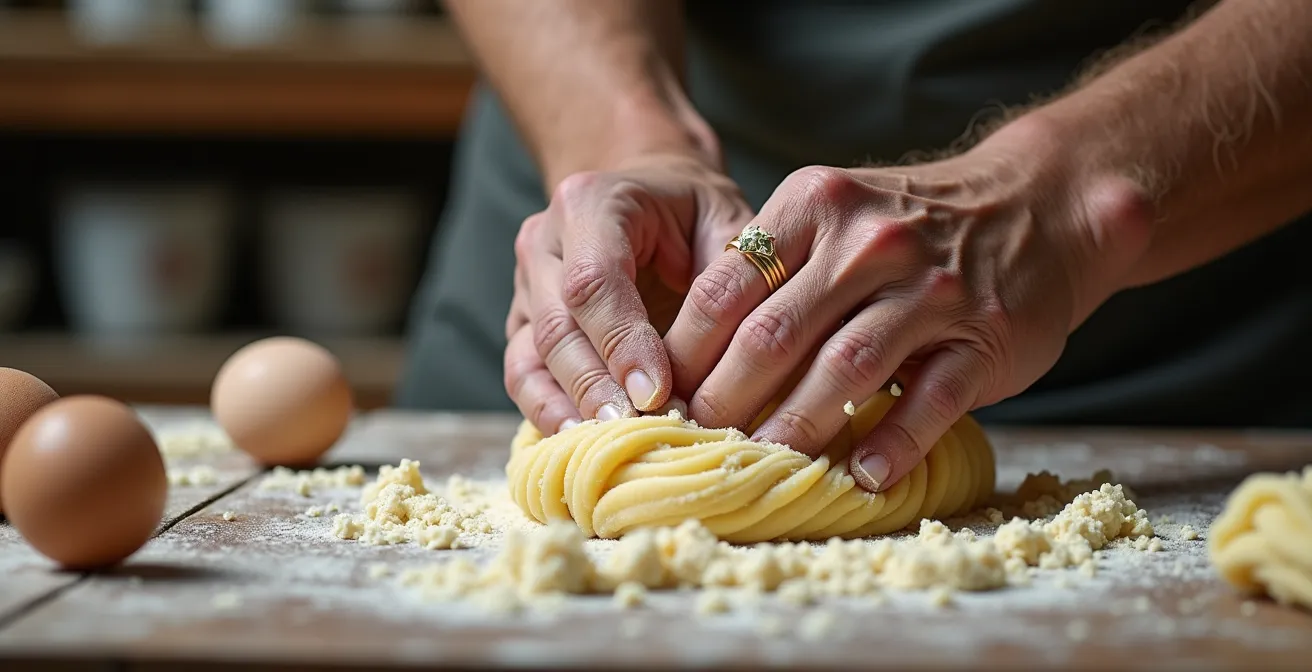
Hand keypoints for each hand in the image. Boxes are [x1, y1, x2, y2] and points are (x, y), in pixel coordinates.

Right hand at [504, 153, 754, 435]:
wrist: (652, 196)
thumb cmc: (696, 212)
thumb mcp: (725, 219)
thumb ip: (728, 274)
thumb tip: (739, 354)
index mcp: (591, 203)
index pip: (593, 281)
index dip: (621, 342)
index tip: (657, 394)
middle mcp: (544, 243)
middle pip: (558, 327)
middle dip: (598, 388)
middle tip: (640, 433)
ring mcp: (526, 288)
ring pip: (533, 359)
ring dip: (572, 410)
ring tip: (612, 451)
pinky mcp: (523, 328)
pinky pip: (524, 378)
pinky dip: (550, 416)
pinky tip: (584, 448)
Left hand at [663, 122, 1151, 491]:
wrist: (1039, 204)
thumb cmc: (911, 223)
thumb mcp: (835, 213)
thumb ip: (771, 266)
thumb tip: (685, 352)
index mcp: (816, 205)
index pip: (727, 285)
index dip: (685, 349)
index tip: (660, 395)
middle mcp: (869, 241)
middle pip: (775, 333)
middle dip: (726, 397)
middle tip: (698, 440)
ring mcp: (931, 289)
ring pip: (845, 368)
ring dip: (797, 426)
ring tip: (765, 465)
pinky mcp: (986, 336)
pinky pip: (930, 399)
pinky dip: (893, 443)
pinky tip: (862, 476)